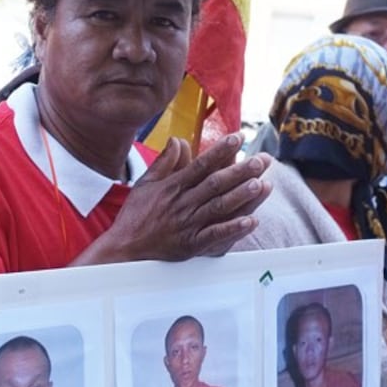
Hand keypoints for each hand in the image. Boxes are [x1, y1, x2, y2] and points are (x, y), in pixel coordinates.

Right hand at [75, 133, 272, 263]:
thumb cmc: (135, 215)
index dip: (221, 150)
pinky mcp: (191, 245)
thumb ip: (164, 161)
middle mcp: (182, 203)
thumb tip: (178, 139)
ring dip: (242, 196)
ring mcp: (188, 224)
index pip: (201, 164)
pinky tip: (251, 221)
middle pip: (216, 183)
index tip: (239, 138)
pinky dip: (233, 229)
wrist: (124, 248)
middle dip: (241, 170)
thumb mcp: (145, 183)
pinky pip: (215, 236)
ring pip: (219, 207)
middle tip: (262, 160)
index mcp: (172, 186)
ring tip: (262, 184)